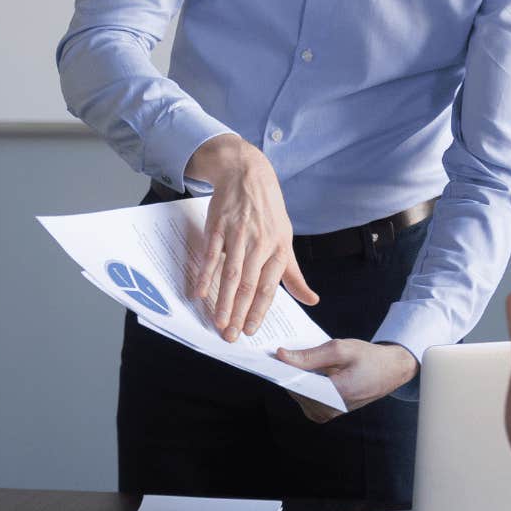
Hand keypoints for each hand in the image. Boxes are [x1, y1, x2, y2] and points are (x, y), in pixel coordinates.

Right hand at [185, 135, 320, 341]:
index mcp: (279, 248)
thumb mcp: (286, 239)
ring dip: (223, 300)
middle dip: (239, 313)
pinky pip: (211, 254)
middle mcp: (260, 242)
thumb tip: (311, 300)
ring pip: (231, 273)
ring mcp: (239, 234)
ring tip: (218, 322)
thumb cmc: (268, 211)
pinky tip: (199, 292)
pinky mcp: (219, 225)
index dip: (259, 311)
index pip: (269, 287)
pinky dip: (204, 274)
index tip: (250, 331)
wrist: (248, 174)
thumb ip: (293, 274)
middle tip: (230, 336)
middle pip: (249, 284)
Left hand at [274, 340, 417, 421]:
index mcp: (336, 394)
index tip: (268, 357)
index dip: (282, 371)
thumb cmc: (368, 358)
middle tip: (276, 353)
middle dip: (286, 372)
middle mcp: (330, 410)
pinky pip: (305, 398)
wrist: (390, 370)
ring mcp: (327, 414)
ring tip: (289, 358)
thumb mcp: (340, 349)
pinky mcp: (325, 412)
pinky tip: (302, 369)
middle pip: (295, 391)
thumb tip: (281, 356)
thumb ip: (309, 355)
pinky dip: (301, 384)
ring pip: (298, 395)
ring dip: (293, 377)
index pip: (298, 385)